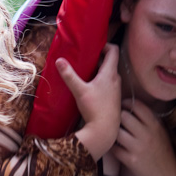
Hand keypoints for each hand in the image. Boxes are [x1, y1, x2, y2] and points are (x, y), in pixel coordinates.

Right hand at [57, 44, 121, 159]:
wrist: (105, 130)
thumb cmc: (94, 108)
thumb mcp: (79, 90)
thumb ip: (69, 75)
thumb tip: (59, 60)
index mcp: (110, 73)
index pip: (114, 50)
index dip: (105, 45)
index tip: (93, 47)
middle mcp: (116, 79)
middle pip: (110, 61)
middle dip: (99, 58)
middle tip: (86, 58)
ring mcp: (116, 89)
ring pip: (109, 73)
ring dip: (100, 70)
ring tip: (86, 71)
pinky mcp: (113, 98)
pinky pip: (108, 83)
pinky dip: (101, 80)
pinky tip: (90, 87)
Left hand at [113, 99, 175, 175]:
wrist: (166, 174)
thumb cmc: (161, 150)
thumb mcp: (160, 131)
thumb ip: (148, 118)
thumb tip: (131, 104)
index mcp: (155, 126)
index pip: (138, 106)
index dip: (127, 103)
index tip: (123, 105)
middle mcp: (147, 135)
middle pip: (124, 116)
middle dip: (119, 117)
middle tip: (118, 120)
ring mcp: (138, 148)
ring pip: (117, 132)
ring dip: (114, 132)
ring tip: (116, 133)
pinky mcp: (130, 160)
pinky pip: (114, 148)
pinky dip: (113, 146)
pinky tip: (116, 146)